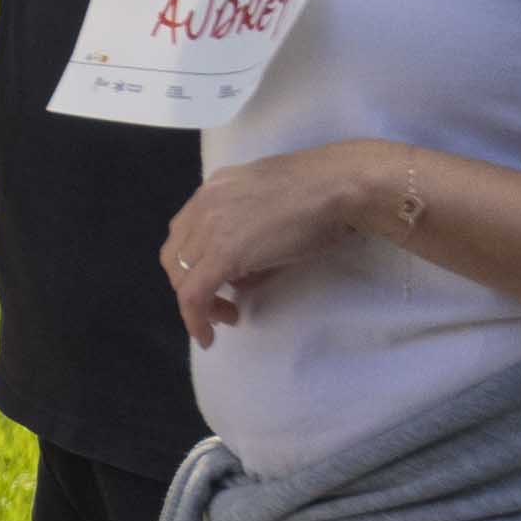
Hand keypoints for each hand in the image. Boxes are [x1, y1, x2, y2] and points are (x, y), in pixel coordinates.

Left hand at [161, 142, 412, 343]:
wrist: (344, 184)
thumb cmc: (327, 192)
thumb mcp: (272, 205)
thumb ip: (248, 231)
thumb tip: (240, 274)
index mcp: (216, 187)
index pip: (184, 233)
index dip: (192, 264)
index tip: (213, 283)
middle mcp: (205, 203)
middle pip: (175, 256)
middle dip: (190, 285)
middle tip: (219, 304)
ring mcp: (211, 226)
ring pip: (181, 278)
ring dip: (197, 304)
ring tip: (226, 317)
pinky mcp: (224, 252)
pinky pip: (194, 295)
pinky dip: (195, 319)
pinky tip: (207, 336)